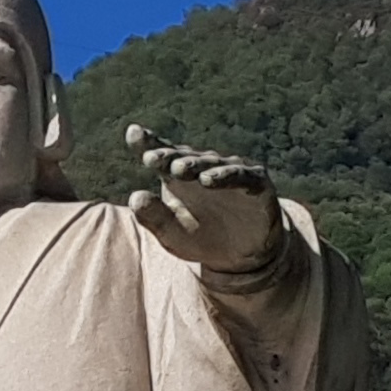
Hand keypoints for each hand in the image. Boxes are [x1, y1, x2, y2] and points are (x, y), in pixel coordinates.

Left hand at [124, 127, 284, 274]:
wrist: (242, 256)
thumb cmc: (202, 238)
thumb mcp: (172, 234)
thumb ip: (153, 217)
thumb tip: (134, 197)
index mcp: (179, 177)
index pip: (162, 155)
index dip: (148, 143)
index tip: (134, 134)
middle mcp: (205, 168)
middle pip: (185, 158)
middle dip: (169, 157)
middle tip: (151, 158)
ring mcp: (232, 172)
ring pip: (213, 164)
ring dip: (196, 165)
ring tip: (179, 169)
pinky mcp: (256, 184)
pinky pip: (242, 176)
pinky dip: (227, 176)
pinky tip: (210, 180)